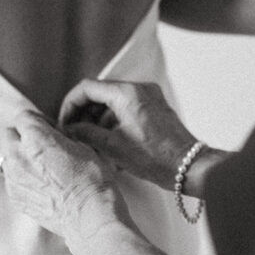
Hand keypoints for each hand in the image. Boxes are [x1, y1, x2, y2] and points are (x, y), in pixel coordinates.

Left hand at [1, 110, 126, 245]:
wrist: (89, 216)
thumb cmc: (91, 181)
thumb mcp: (82, 146)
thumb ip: (60, 136)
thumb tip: (55, 135)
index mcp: (35, 137)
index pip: (23, 117)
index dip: (38, 121)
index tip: (48, 129)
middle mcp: (18, 156)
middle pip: (9, 136)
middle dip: (23, 137)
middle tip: (42, 147)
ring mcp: (13, 179)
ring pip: (6, 159)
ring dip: (19, 158)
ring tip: (40, 168)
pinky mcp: (15, 197)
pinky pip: (11, 180)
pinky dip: (21, 179)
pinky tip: (40, 185)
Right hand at [59, 79, 223, 193]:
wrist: (189, 167)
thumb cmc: (154, 158)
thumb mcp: (113, 147)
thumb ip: (86, 133)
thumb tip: (69, 129)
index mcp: (126, 93)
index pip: (87, 88)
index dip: (70, 105)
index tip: (64, 123)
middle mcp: (139, 88)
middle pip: (100, 93)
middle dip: (84, 113)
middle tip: (75, 134)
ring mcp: (149, 97)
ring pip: (113, 102)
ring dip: (98, 120)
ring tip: (91, 142)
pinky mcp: (155, 108)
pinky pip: (127, 108)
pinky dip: (114, 122)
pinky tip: (109, 144)